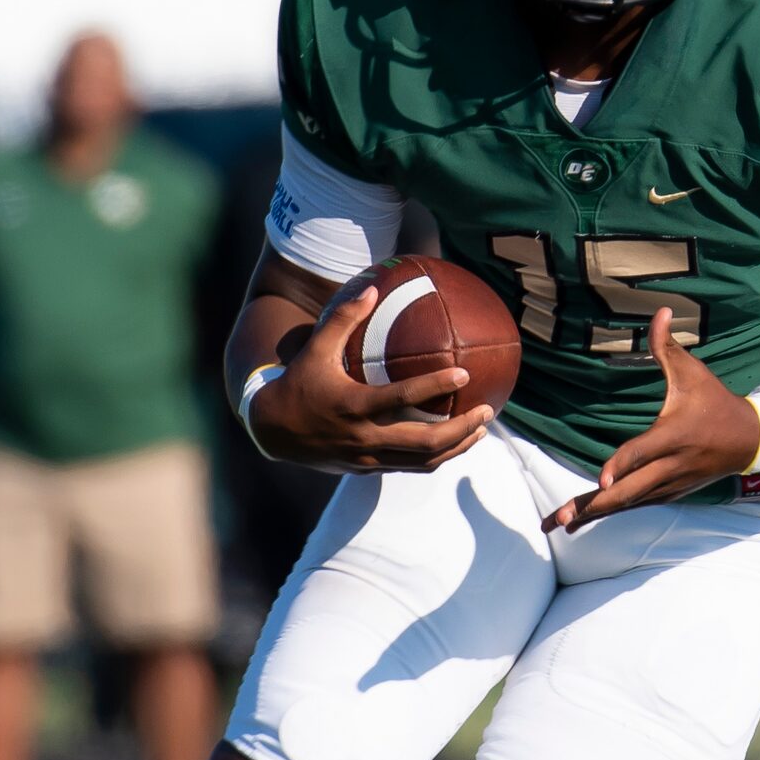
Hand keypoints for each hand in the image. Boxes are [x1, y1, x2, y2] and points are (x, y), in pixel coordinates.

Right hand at [246, 284, 493, 473]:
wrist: (272, 432)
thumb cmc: (298, 384)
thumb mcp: (315, 349)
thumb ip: (344, 319)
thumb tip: (373, 288)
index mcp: (353, 406)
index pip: (402, 397)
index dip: (435, 386)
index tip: (465, 373)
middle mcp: (364, 438)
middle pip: (425, 441)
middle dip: (462, 429)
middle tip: (487, 409)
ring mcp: (369, 459)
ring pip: (424, 462)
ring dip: (457, 448)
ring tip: (481, 429)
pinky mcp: (369, 470)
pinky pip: (412, 467)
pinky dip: (437, 456)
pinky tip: (456, 442)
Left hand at [544, 308, 759, 531]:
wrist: (751, 440)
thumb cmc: (716, 401)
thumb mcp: (693, 372)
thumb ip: (667, 346)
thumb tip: (659, 310)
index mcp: (674, 435)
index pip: (643, 453)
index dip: (622, 466)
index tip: (601, 480)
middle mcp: (671, 466)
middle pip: (629, 492)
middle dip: (593, 506)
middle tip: (559, 518)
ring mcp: (670, 484)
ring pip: (628, 504)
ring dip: (592, 514)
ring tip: (556, 525)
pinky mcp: (670, 493)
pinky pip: (635, 505)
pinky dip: (608, 512)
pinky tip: (580, 520)